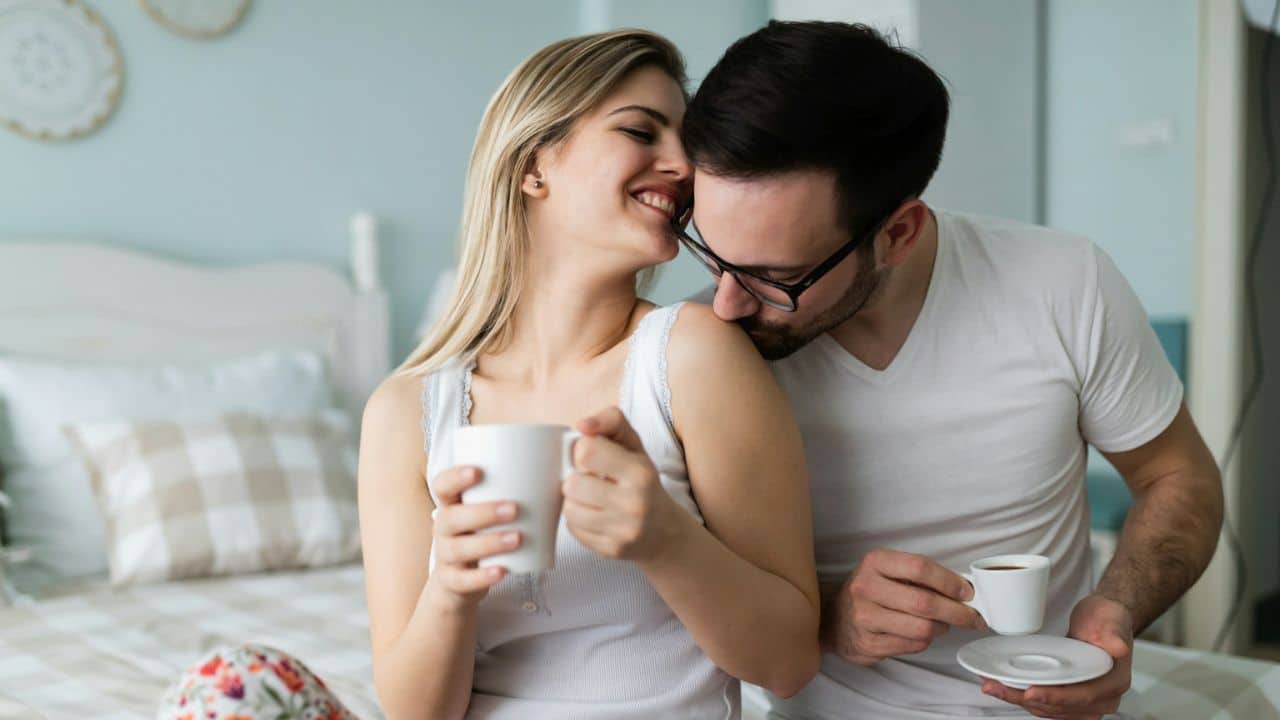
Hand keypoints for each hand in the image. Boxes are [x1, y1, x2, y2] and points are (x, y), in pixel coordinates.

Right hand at [424, 465, 519, 609]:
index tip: (478, 471)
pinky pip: (464, 580)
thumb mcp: (487, 513)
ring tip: (517, 538)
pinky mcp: (452, 581)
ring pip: (459, 549)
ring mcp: (445, 556)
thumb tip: (560, 474)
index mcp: (451, 505)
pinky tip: (502, 571)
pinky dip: (483, 576)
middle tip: (514, 509)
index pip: (442, 485)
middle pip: (451, 518)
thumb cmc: (481, 534)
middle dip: (483, 512)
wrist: (459, 579)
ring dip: (489, 543)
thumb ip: (511, 494)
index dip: (454, 477)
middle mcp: (442, 528)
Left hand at [562, 407, 683, 561]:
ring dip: (576, 501)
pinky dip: (579, 521)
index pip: (586, 451)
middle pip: (572, 484)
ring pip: (569, 508)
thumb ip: (610, 421)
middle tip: (592, 481)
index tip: (595, 458)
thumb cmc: (642, 480)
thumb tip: (581, 425)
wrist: (664, 531)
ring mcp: (622, 531)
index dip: (583, 451)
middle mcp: (634, 503)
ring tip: (593, 499)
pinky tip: (596, 516)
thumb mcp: (633, 445)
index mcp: (640, 472)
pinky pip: (573, 529)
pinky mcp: (610, 550)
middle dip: (577, 480)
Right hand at [827, 549, 982, 664]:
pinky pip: (913, 645)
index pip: (920, 567)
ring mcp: (865, 617)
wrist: (834, 619)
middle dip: (957, 612)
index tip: (968, 592)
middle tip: (973, 617)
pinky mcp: (869, 643)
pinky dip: (926, 641)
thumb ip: (921, 576)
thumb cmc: (872, 591)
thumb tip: (964, 589)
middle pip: (925, 602)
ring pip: (922, 628)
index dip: (950, 581)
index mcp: (875, 562)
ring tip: (943, 624)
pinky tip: (922, 634)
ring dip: (942, 628)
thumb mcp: (888, 571)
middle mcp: (866, 587)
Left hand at [982, 594, 1133, 718]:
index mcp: (1114, 683)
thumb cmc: (1106, 618)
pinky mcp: (1070, 697)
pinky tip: (1004, 687)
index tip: (1030, 692)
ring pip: (1050, 710)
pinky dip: (1025, 698)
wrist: (1103, 619)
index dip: (1055, 697)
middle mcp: (1102, 698)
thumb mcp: (1111, 619)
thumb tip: (1118, 647)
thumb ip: (1113, 633)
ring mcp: (1086, 701)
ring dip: (1019, 701)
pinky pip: (1046, 704)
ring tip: (993, 686)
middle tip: (996, 687)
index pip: (1082, 697)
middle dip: (1026, 700)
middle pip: (1061, 708)